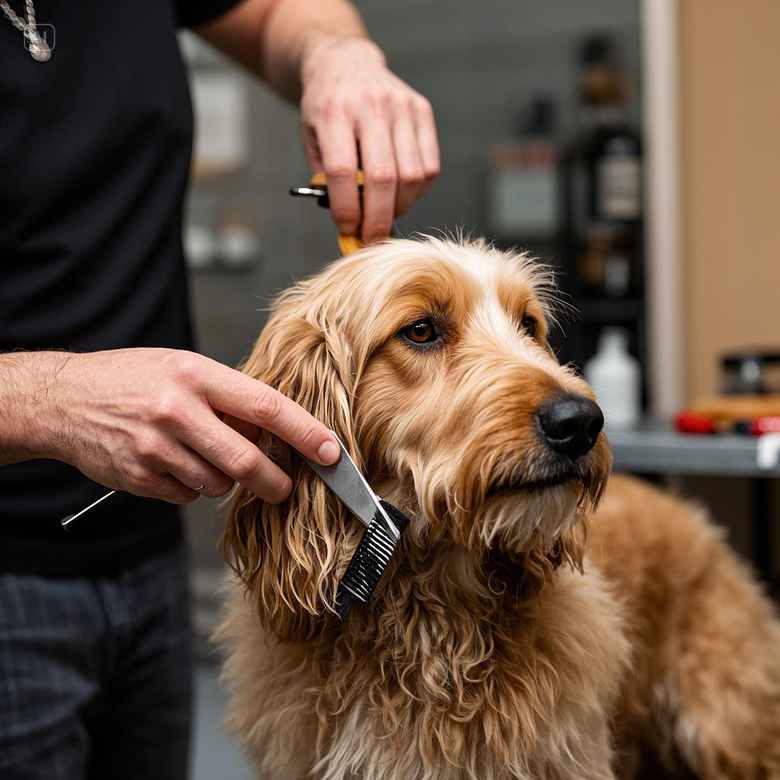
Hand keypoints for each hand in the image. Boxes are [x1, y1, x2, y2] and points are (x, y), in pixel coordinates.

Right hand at [36, 349, 338, 504]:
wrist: (63, 399)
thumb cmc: (132, 378)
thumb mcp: (183, 368)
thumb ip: (228, 397)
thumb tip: (272, 431)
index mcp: (195, 375)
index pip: (266, 407)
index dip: (305, 432)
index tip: (331, 452)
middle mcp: (176, 411)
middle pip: (246, 461)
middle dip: (275, 482)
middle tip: (285, 487)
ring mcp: (156, 448)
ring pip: (218, 484)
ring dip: (224, 479)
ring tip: (201, 453)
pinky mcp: (140, 477)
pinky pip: (188, 496)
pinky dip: (192, 486)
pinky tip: (173, 462)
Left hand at [299, 37, 439, 243]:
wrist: (346, 63)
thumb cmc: (327, 109)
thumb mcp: (312, 138)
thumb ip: (326, 178)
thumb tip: (350, 222)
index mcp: (335, 111)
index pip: (343, 171)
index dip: (347, 208)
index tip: (348, 228)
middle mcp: (371, 105)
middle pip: (383, 178)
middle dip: (378, 218)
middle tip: (372, 238)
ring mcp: (402, 107)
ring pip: (411, 176)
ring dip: (399, 207)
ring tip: (385, 214)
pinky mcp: (422, 111)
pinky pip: (429, 166)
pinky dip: (418, 191)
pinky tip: (402, 194)